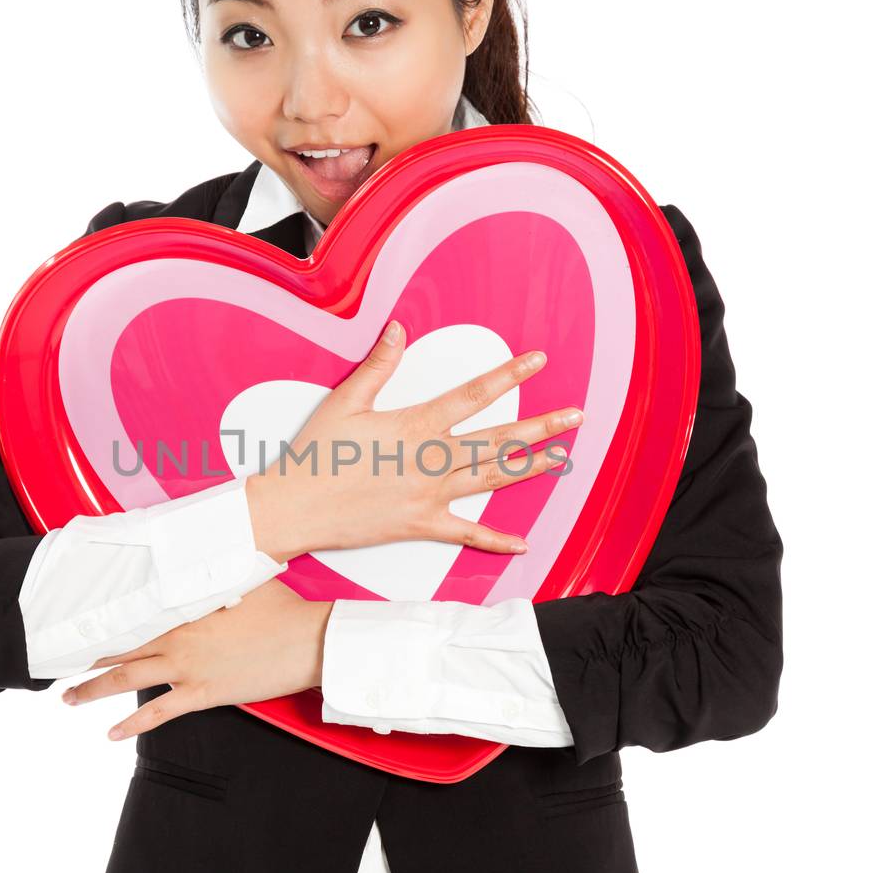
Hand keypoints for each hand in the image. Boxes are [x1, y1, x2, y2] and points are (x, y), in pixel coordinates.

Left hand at [60, 579, 332, 741]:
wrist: (306, 640)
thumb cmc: (281, 609)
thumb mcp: (244, 580)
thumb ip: (215, 575)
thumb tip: (203, 558)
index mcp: (184, 608)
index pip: (131, 612)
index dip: (102, 618)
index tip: (77, 619)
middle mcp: (178, 638)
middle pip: (119, 646)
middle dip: (85, 654)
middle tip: (56, 659)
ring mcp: (188, 668)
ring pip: (127, 679)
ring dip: (93, 689)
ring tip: (69, 696)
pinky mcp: (203, 693)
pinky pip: (158, 714)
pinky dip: (131, 725)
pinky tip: (111, 734)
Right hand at [245, 321, 582, 562]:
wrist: (295, 506)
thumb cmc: (315, 454)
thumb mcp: (346, 401)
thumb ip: (379, 365)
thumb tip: (398, 328)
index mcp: (417, 425)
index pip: (474, 394)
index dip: (509, 375)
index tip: (538, 362)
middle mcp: (432, 459)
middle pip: (498, 439)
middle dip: (541, 427)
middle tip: (576, 417)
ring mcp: (431, 495)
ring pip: (492, 478)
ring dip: (530, 468)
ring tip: (562, 459)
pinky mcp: (421, 525)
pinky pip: (466, 534)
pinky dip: (495, 541)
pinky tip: (522, 544)